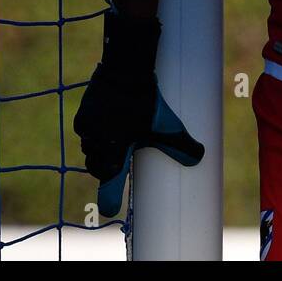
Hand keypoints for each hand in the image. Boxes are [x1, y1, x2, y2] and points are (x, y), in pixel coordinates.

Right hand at [73, 4, 204, 216]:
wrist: (126, 71)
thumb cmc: (146, 102)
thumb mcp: (166, 126)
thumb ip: (181, 145)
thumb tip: (200, 157)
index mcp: (114, 151)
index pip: (108, 181)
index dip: (109, 197)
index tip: (109, 209)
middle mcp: (95, 142)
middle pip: (98, 165)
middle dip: (107, 168)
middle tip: (118, 167)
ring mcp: (85, 128)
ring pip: (91, 148)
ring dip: (101, 150)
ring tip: (116, 144)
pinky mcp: (81, 114)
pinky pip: (86, 131)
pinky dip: (96, 134)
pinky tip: (107, 127)